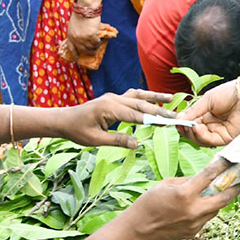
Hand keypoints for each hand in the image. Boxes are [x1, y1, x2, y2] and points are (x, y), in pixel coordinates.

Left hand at [54, 89, 179, 148]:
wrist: (64, 120)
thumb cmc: (77, 131)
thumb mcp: (96, 140)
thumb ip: (117, 140)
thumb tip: (136, 144)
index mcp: (109, 108)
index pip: (136, 114)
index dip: (152, 119)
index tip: (168, 123)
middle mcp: (113, 99)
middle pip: (140, 103)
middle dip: (159, 109)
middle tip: (175, 115)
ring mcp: (113, 97)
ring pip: (138, 95)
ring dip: (154, 97)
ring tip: (171, 98)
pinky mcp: (113, 98)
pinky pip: (132, 95)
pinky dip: (144, 96)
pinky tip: (154, 98)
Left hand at [65, 11, 100, 59]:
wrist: (85, 8)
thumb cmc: (79, 14)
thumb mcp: (73, 25)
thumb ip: (75, 33)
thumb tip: (80, 40)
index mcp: (70, 35)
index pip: (71, 48)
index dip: (74, 55)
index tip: (77, 59)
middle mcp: (76, 39)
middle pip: (83, 50)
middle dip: (89, 52)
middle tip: (94, 53)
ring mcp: (84, 38)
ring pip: (91, 47)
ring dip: (95, 46)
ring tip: (98, 43)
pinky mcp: (91, 35)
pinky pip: (97, 42)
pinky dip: (99, 41)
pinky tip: (101, 38)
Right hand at [121, 158, 239, 239]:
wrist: (138, 229)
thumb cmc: (149, 203)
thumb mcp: (166, 184)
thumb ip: (187, 181)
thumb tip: (204, 177)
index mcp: (184, 194)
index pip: (209, 176)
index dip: (222, 166)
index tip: (230, 160)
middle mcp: (193, 210)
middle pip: (223, 198)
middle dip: (235, 188)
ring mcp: (195, 223)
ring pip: (216, 209)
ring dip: (221, 200)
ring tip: (225, 190)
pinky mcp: (193, 232)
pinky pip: (206, 218)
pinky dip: (207, 210)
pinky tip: (203, 204)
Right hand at [180, 79, 239, 146]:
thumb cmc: (231, 93)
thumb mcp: (207, 100)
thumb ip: (194, 111)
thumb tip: (178, 118)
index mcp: (207, 114)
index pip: (191, 122)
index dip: (183, 123)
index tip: (175, 121)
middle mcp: (212, 124)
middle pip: (194, 133)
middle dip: (185, 130)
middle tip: (180, 125)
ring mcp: (219, 132)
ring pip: (200, 139)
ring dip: (192, 134)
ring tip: (190, 125)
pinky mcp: (226, 139)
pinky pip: (210, 141)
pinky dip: (201, 136)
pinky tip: (197, 128)